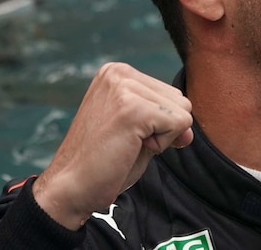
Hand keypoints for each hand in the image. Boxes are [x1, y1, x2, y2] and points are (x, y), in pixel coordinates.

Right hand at [32, 62, 193, 229]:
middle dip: (164, 129)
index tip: (126, 135)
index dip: (160, 124)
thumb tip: (189, 126)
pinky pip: (179, 124)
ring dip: (162, 137)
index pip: (171, 94)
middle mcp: (119, 73)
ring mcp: (124, 88)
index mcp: (118, 73)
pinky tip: (129, 149)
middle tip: (126, 142)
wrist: (71, 189)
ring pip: (182, 112)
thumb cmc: (104, 162)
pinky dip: (162, 144)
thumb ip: (167, 120)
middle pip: (181, 100)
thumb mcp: (141, 132)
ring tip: (126, 144)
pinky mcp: (132, 108)